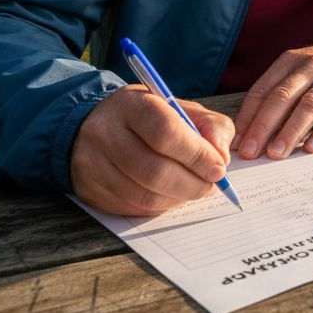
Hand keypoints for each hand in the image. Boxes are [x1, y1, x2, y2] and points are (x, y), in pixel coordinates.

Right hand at [71, 84, 233, 215]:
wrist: (97, 128)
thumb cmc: (149, 119)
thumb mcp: (181, 108)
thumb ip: (211, 126)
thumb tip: (221, 157)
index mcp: (131, 105)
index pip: (166, 133)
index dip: (197, 155)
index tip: (218, 168)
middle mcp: (105, 133)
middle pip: (155, 171)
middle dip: (193, 184)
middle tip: (211, 185)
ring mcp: (93, 164)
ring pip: (146, 195)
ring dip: (180, 198)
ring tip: (194, 189)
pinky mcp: (92, 191)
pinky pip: (135, 208)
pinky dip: (162, 205)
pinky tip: (171, 194)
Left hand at [231, 39, 312, 160]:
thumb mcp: (300, 73)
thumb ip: (278, 96)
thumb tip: (250, 134)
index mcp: (290, 61)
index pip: (263, 90)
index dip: (248, 117)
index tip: (236, 143)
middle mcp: (311, 65)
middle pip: (282, 97)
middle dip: (263, 126)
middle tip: (250, 152)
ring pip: (309, 104)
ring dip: (290, 131)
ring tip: (277, 154)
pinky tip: (312, 148)